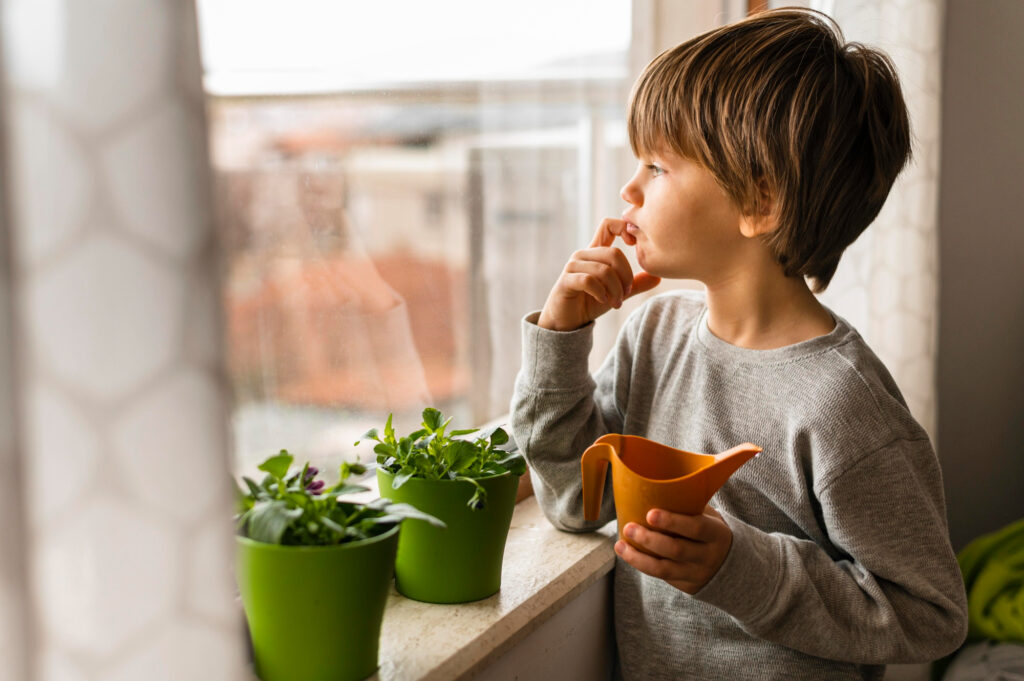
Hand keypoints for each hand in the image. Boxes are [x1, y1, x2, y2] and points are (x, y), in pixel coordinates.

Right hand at [537, 218, 660, 330]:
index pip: (609, 224)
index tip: (633, 245)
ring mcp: (573, 266)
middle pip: (613, 253)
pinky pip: (589, 280)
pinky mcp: (566, 280)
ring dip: (615, 289)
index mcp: (596, 251)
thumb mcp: (617, 292)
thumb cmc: (590, 303)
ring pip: (603, 270)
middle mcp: (584, 255)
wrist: (567, 322)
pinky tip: (604, 301)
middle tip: (627, 293)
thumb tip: (658, 277)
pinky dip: (601, 293)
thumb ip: (635, 284)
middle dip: (626, 276)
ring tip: (616, 303)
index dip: (624, 228)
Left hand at [614, 506, 732, 594]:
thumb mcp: (709, 517)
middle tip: (628, 528)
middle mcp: (708, 556)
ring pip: (664, 569)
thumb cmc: (709, 530)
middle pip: (676, 550)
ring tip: (620, 544)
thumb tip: (655, 485)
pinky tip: (627, 553)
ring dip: (639, 557)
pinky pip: (661, 576)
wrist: (730, 565)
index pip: (695, 528)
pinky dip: (642, 564)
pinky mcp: (686, 586)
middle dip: (649, 539)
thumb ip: (690, 506)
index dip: (672, 521)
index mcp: (716, 534)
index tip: (650, 514)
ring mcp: (697, 573)